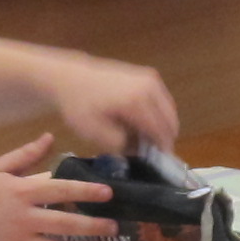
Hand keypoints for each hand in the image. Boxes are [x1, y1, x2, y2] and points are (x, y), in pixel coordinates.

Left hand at [45, 53, 179, 154]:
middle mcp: (150, 87)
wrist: (68, 77)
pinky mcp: (148, 75)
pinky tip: (141, 123)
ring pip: (169, 112)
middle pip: (170, 122)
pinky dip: (157, 114)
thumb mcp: (95, 134)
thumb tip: (141, 151)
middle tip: (149, 153)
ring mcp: (151, 79)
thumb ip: (123, 146)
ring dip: (161, 127)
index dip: (162, 151)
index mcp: (138, 101)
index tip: (157, 165)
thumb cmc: (79, 107)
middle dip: (163, 139)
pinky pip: (162, 101)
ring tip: (143, 138)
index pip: (162, 132)